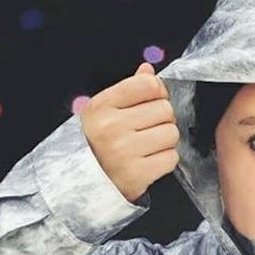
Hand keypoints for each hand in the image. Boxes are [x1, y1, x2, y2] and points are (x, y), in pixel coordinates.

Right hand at [80, 62, 178, 203]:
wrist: (82, 184)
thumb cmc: (94, 145)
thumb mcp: (102, 112)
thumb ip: (128, 89)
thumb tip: (149, 71)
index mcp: (101, 106)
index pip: (148, 85)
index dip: (157, 91)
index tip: (152, 101)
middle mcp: (111, 127)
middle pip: (164, 109)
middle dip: (162, 119)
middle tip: (148, 129)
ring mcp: (124, 152)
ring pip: (171, 133)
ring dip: (165, 140)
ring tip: (148, 146)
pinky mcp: (136, 174)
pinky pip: (171, 158)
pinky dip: (165, 160)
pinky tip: (149, 160)